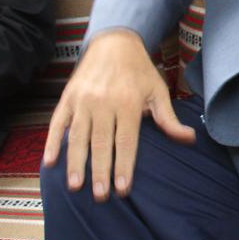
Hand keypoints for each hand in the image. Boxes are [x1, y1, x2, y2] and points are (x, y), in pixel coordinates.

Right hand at [41, 29, 195, 200]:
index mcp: (128, 103)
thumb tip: (189, 139)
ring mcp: (82, 101)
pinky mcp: (67, 98)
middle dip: (100, 172)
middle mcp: (104, 103)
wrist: (114, 43)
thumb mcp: (158, 91)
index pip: (126, 142)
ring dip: (76, 163)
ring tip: (75, 186)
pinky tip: (49, 162)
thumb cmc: (139, 71)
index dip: (124, 166)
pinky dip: (52, 142)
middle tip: (100, 196)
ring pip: (78, 137)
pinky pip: (57, 124)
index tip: (123, 189)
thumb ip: (168, 118)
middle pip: (101, 144)